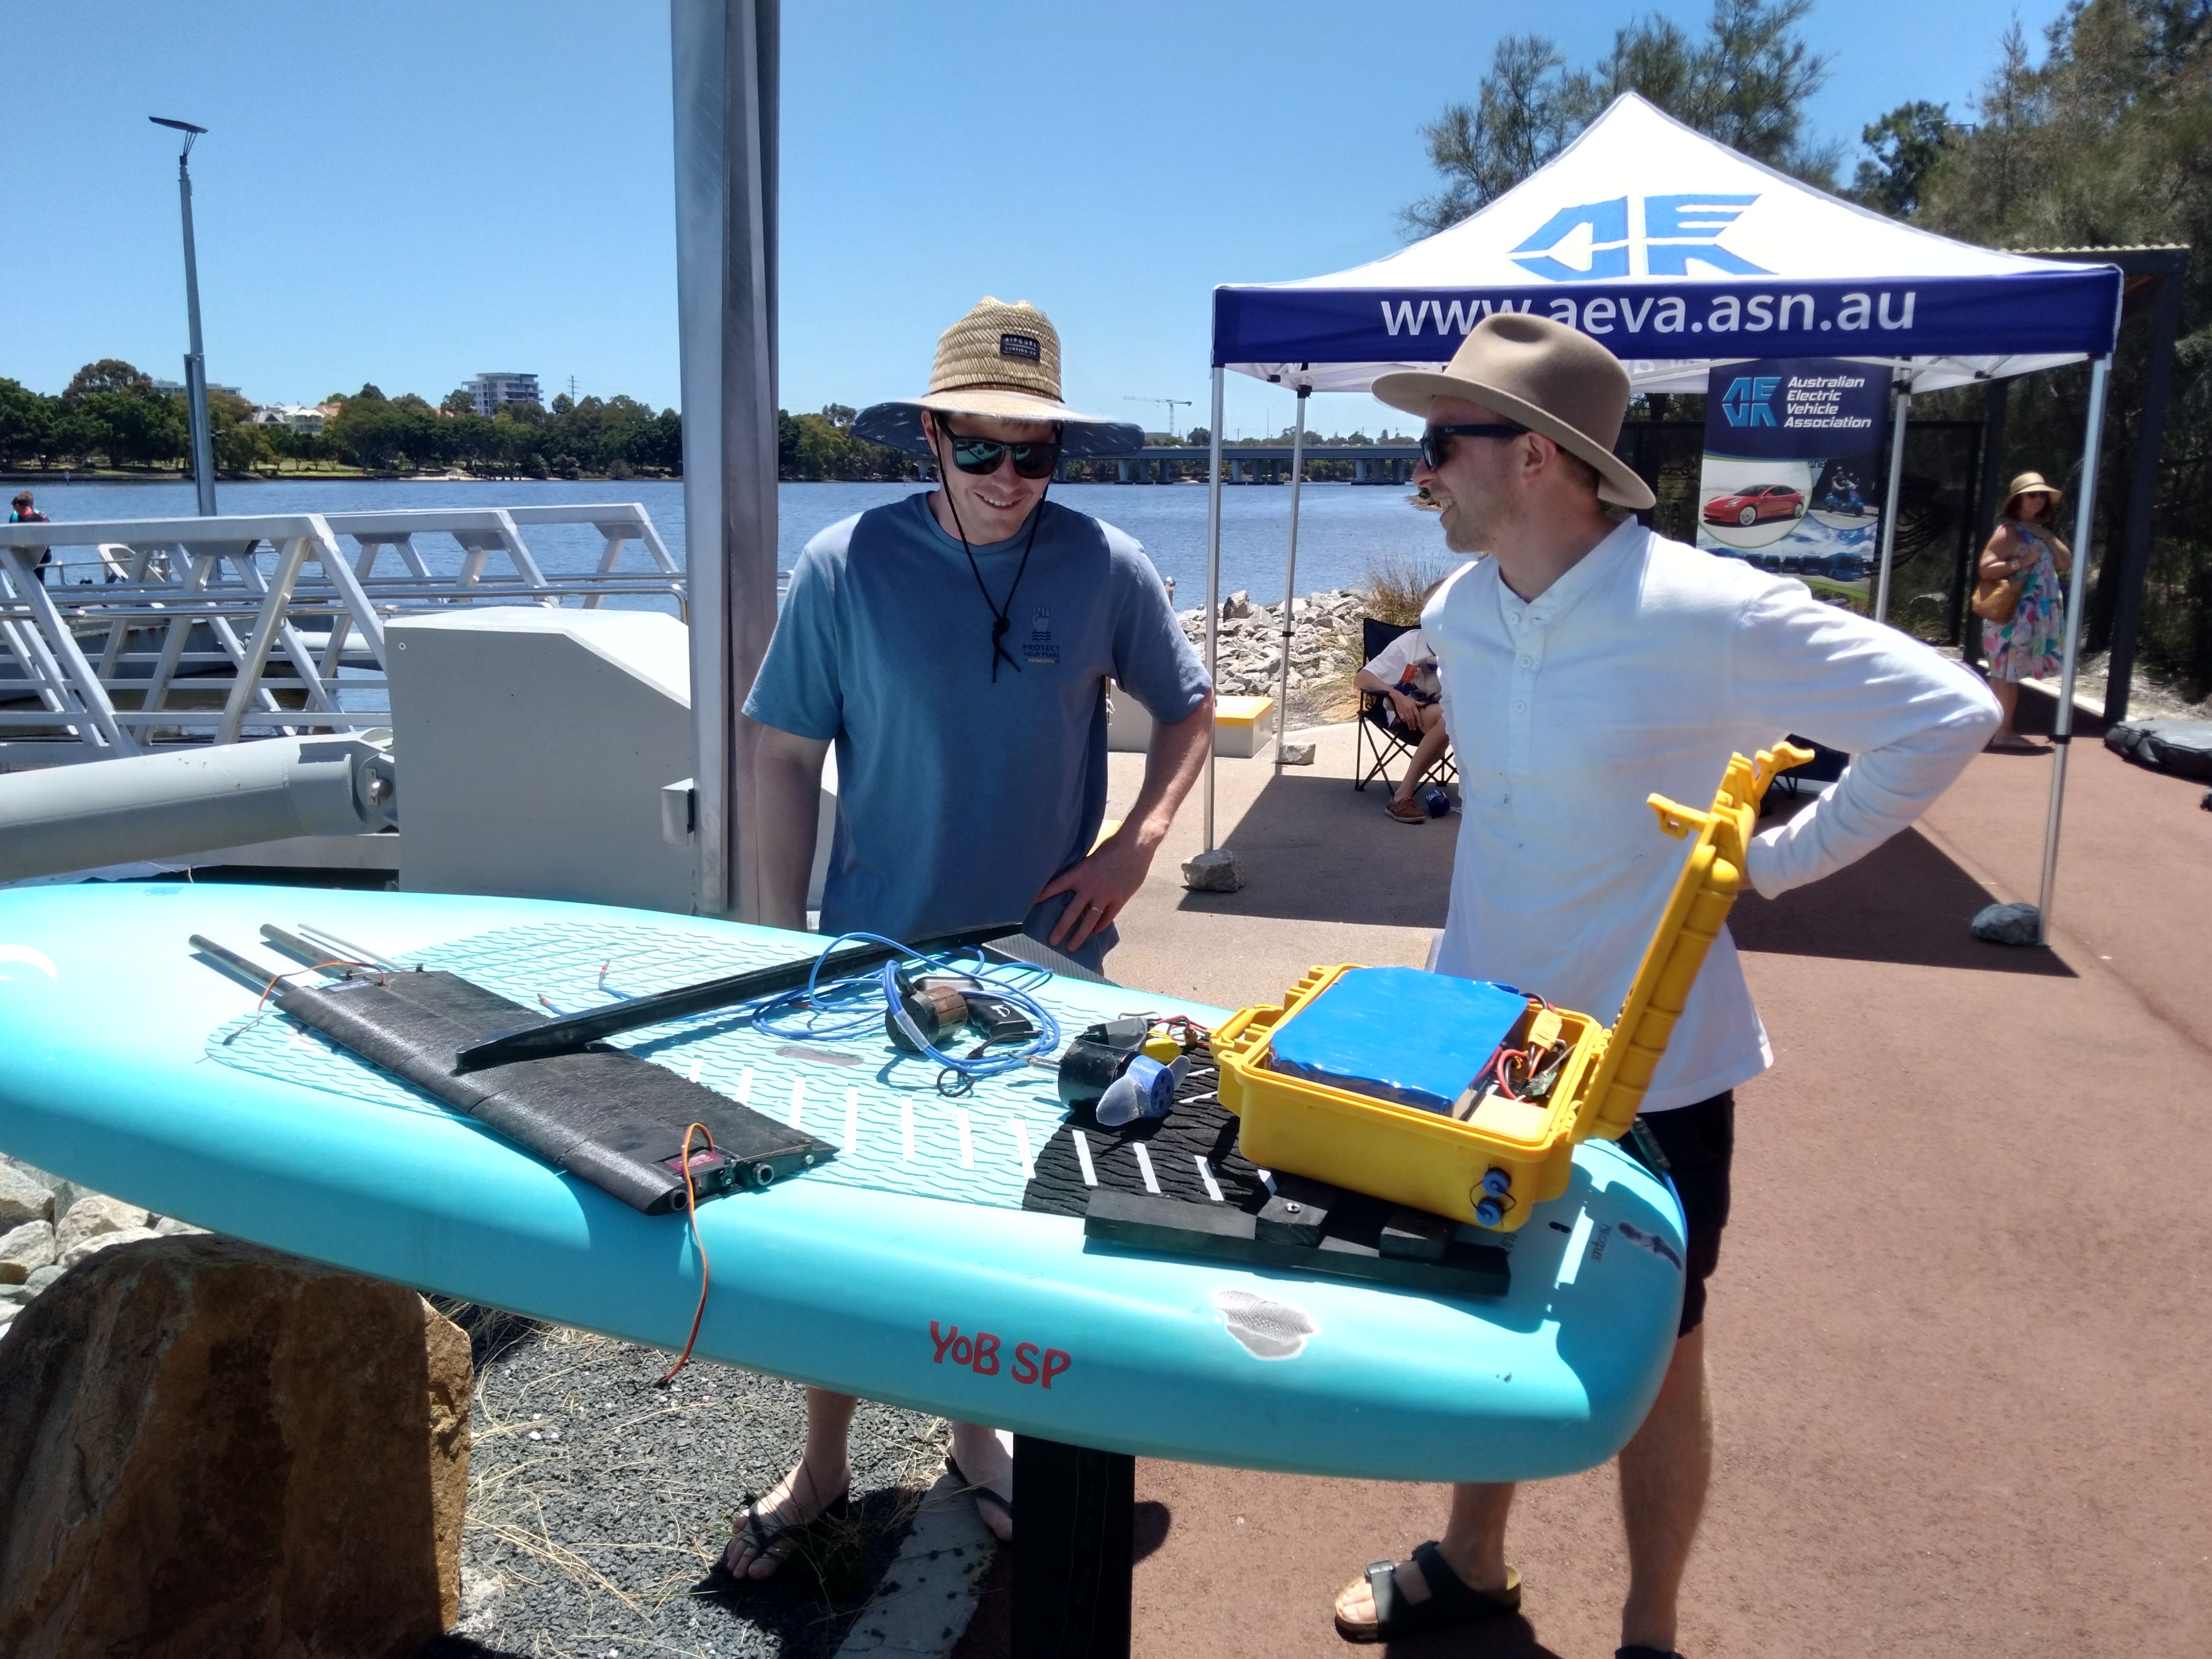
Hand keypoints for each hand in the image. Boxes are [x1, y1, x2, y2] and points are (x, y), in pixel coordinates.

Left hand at [1035, 829, 1157, 953]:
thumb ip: (1083, 871)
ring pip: (1089, 921)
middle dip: (1061, 928)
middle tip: (1052, 941)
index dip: (1044, 894)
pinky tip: (1094, 932)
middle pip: (1072, 912)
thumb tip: (1075, 880)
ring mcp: (1105, 895)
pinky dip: (1100, 925)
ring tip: (1072, 946)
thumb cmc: (1113, 846)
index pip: (1057, 885)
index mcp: (1080, 873)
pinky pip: (1107, 917)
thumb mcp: (1091, 856)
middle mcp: (1090, 887)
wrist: (1135, 846)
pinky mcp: (1119, 899)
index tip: (1032, 903)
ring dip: (1080, 935)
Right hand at [1390, 690, 1420, 727]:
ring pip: (1407, 720)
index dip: (1419, 720)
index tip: (1420, 725)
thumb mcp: (1413, 701)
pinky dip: (1404, 721)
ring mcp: (1404, 711)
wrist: (1398, 698)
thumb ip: (1419, 704)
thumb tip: (1425, 705)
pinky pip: (1402, 718)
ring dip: (1409, 725)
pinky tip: (1406, 723)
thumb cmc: (1406, 700)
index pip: (1417, 715)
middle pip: (1412, 718)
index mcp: (1413, 706)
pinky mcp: (1399, 713)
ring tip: (1411, 728)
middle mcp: (1409, 709)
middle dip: (1414, 724)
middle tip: (1415, 729)